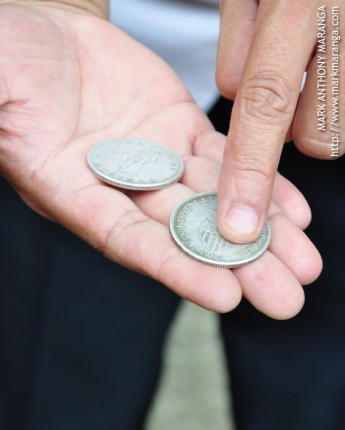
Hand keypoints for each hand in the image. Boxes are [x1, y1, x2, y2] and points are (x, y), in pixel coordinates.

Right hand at [0, 4, 321, 317]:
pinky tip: (295, 215)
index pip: (129, 240)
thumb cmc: (12, 65)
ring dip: (263, 236)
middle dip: (237, 267)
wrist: (47, 40)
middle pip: (185, 233)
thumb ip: (8, 114)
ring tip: (305, 266)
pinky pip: (227, 159)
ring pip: (216, 201)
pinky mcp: (182, 129)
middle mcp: (122, 187)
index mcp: (74, 192)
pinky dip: (262, 184)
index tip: (225, 296)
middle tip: (285, 302)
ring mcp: (157, 158)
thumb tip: (7, 119)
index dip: (175, 268)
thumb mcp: (1, 93)